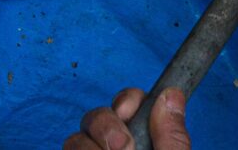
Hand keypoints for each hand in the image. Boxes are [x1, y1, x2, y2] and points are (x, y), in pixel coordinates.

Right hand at [65, 87, 187, 149]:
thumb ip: (172, 138)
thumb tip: (172, 93)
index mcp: (146, 144)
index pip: (130, 104)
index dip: (127, 100)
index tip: (129, 110)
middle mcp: (119, 148)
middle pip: (97, 116)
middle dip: (105, 125)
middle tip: (124, 148)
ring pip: (75, 139)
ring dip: (88, 147)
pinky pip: (65, 149)